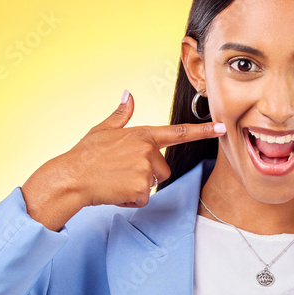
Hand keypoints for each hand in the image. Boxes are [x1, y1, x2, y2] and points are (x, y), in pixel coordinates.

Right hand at [21, 92, 223, 230]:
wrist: (71, 178)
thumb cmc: (85, 155)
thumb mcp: (103, 130)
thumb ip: (122, 115)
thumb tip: (129, 95)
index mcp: (142, 134)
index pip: (179, 132)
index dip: (203, 130)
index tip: (222, 128)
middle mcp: (148, 150)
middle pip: (163, 169)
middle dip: (146, 174)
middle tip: (121, 172)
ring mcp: (146, 169)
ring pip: (153, 184)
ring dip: (138, 187)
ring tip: (116, 180)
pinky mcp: (142, 188)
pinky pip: (143, 199)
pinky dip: (130, 199)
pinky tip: (114, 191)